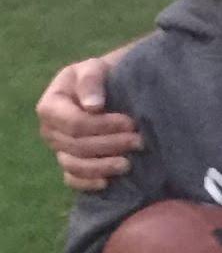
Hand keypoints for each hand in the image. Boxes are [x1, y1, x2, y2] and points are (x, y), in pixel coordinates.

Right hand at [36, 57, 141, 191]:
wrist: (109, 88)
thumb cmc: (101, 76)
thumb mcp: (94, 68)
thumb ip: (91, 81)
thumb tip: (93, 106)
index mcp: (50, 106)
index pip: (75, 124)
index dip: (103, 126)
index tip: (131, 123)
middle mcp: (50, 130)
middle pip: (77, 146)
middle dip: (110, 145)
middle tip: (139, 141)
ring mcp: (59, 149)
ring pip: (74, 165)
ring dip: (102, 167)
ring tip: (128, 164)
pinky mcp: (70, 163)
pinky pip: (72, 179)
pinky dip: (87, 183)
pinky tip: (107, 182)